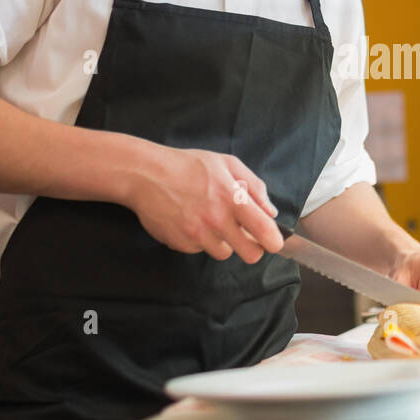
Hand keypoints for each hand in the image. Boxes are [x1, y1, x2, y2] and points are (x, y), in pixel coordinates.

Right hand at [124, 145, 282, 262]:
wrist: (145, 174)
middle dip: (252, 249)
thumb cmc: (188, 166)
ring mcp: (197, 235)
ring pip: (224, 253)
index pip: (264, 231)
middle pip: (250, 255)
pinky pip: (199, 250)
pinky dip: (199, 240)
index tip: (274, 242)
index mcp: (233, 198)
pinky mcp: (181, 244)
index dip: (274, 241)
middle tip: (245, 237)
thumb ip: (254, 187)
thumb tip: (271, 211)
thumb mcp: (226, 164)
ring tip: (210, 220)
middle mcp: (217, 220)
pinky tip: (190, 220)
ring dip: (222, 242)